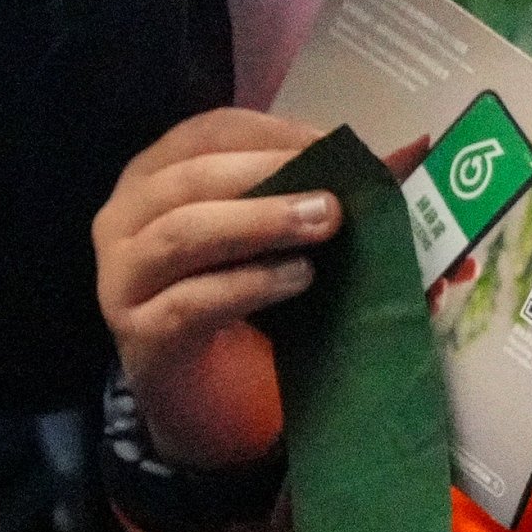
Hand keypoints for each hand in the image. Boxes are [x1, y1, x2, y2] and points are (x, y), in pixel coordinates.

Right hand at [95, 111, 342, 470]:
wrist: (206, 399)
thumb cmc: (240, 300)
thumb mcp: (276, 237)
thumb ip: (320, 193)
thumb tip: (408, 152)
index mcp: (154, 176)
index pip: (207, 133)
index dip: (271, 134)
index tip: (333, 146)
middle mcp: (124, 219)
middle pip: (190, 179)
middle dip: (267, 176)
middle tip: (335, 195)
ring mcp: (123, 279)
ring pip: (182, 234)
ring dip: (258, 224)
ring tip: (321, 225)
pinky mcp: (140, 335)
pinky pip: (189, 303)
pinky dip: (248, 286)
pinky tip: (295, 279)